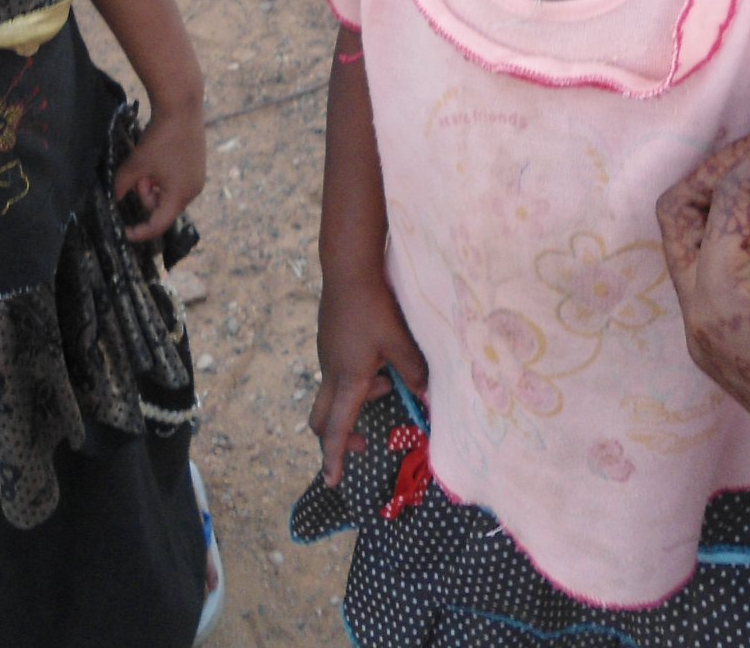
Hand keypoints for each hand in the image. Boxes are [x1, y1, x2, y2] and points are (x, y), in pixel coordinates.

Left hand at [113, 102, 206, 242]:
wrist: (181, 107)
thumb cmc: (160, 138)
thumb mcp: (136, 164)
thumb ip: (122, 185)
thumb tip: (115, 198)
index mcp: (180, 195)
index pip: (159, 224)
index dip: (141, 231)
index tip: (126, 233)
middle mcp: (193, 191)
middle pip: (163, 206)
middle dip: (146, 194)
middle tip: (137, 176)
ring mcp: (197, 178)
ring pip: (168, 193)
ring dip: (153, 184)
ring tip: (147, 162)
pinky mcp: (197, 166)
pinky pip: (176, 181)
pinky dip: (162, 176)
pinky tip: (158, 156)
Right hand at [309, 272, 426, 485]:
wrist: (348, 269)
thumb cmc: (375, 307)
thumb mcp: (400, 342)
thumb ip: (414, 372)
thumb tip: (425, 397)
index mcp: (348, 379)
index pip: (335, 430)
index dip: (334, 458)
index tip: (331, 481)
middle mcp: (331, 371)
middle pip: (323, 417)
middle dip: (340, 438)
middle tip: (362, 445)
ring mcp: (327, 355)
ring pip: (336, 391)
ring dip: (358, 399)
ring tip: (387, 384)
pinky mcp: (329, 340)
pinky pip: (339, 371)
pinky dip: (357, 379)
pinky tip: (378, 358)